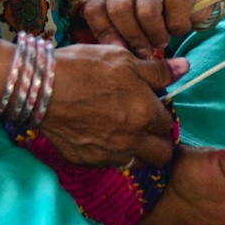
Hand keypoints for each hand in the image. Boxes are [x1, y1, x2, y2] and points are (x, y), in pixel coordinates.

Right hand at [37, 45, 179, 166]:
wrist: (39, 86)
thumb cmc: (84, 67)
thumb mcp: (124, 60)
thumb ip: (157, 71)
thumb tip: (185, 68)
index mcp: (146, 114)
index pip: (168, 124)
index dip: (161, 116)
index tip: (151, 109)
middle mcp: (132, 140)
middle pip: (161, 155)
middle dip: (157, 143)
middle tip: (144, 128)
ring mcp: (108, 154)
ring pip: (136, 162)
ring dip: (136, 152)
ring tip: (122, 133)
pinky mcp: (85, 161)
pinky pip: (108, 164)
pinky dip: (109, 154)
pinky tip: (98, 136)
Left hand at [81, 0, 211, 55]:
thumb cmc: (151, 12)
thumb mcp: (128, 20)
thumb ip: (118, 33)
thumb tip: (118, 56)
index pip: (95, 10)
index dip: (105, 34)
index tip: (120, 51)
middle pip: (120, 9)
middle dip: (132, 37)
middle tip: (144, 52)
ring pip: (147, 12)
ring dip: (156, 35)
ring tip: (161, 41)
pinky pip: (174, 17)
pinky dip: (177, 31)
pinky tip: (176, 28)